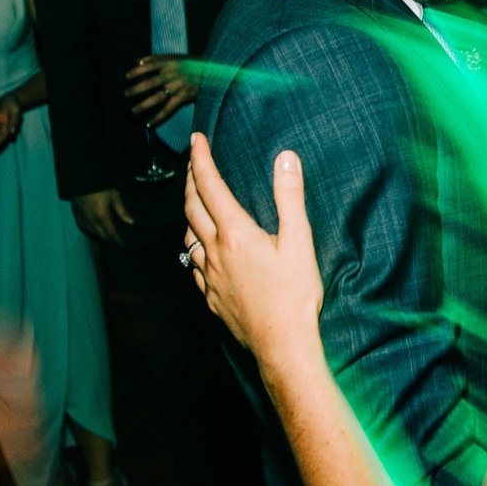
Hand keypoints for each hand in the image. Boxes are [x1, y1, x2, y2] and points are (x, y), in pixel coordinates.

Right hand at [71, 187, 135, 243]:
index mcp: (101, 216)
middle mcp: (91, 220)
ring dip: (99, 236)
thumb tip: (130, 222)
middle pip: (100, 235)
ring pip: (91, 232)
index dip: (117, 240)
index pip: (110, 233)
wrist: (82, 177)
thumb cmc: (101, 186)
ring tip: (106, 237)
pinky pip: (82, 227)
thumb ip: (122, 211)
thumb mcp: (114, 196)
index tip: (122, 244)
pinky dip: (88, 231)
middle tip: (115, 240)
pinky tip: (92, 231)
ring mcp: (82, 218)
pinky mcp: (76, 214)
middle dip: (109, 239)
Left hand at [125, 53, 198, 124]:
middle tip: (126, 94)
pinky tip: (149, 123)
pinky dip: (158, 117)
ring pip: (157, 97)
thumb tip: (138, 61)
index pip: (149, 66)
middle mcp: (173, 74)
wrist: (213, 72)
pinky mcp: (183, 97)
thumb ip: (157, 58)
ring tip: (133, 110)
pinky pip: (168, 109)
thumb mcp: (176, 56)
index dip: (137, 71)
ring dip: (144, 104)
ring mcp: (177, 87)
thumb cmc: (194, 64)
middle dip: (136, 89)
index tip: (126, 76)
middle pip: (150, 83)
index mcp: (170, 62)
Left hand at [181, 134, 323, 368]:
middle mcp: (214, 252)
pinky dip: (192, 247)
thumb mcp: (299, 242)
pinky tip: (201, 250)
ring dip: (189, 214)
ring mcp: (208, 276)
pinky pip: (191, 264)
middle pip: (192, 208)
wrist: (281, 345)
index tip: (195, 140)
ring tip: (195, 203)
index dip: (201, 160)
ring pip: (187, 236)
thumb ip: (289, 198)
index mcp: (235, 234)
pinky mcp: (211, 297)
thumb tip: (285, 158)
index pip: (210, 187)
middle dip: (191, 181)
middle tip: (193, 163)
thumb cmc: (294, 295)